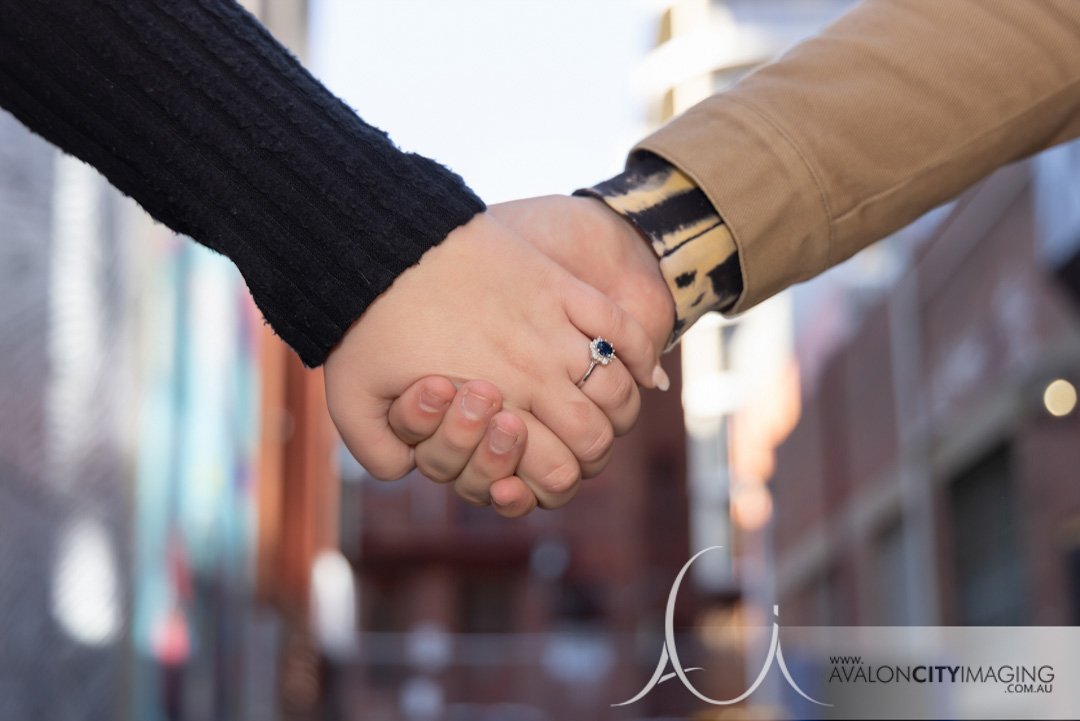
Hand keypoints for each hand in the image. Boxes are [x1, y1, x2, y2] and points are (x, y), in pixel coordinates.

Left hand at [324, 212, 661, 508]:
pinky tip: (642, 370)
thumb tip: (416, 473)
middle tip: (570, 443)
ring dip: (617, 409)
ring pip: (619, 391)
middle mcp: (536, 373)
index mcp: (494, 409)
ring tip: (600, 407)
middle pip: (598, 440)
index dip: (555, 484)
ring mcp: (555, 327)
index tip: (538, 469)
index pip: (560, 476)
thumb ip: (384, 456)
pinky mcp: (561, 287)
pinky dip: (642, 353)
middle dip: (590, 453)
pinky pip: (623, 327)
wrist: (381, 243)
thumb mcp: (355, 406)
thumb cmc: (364, 326)